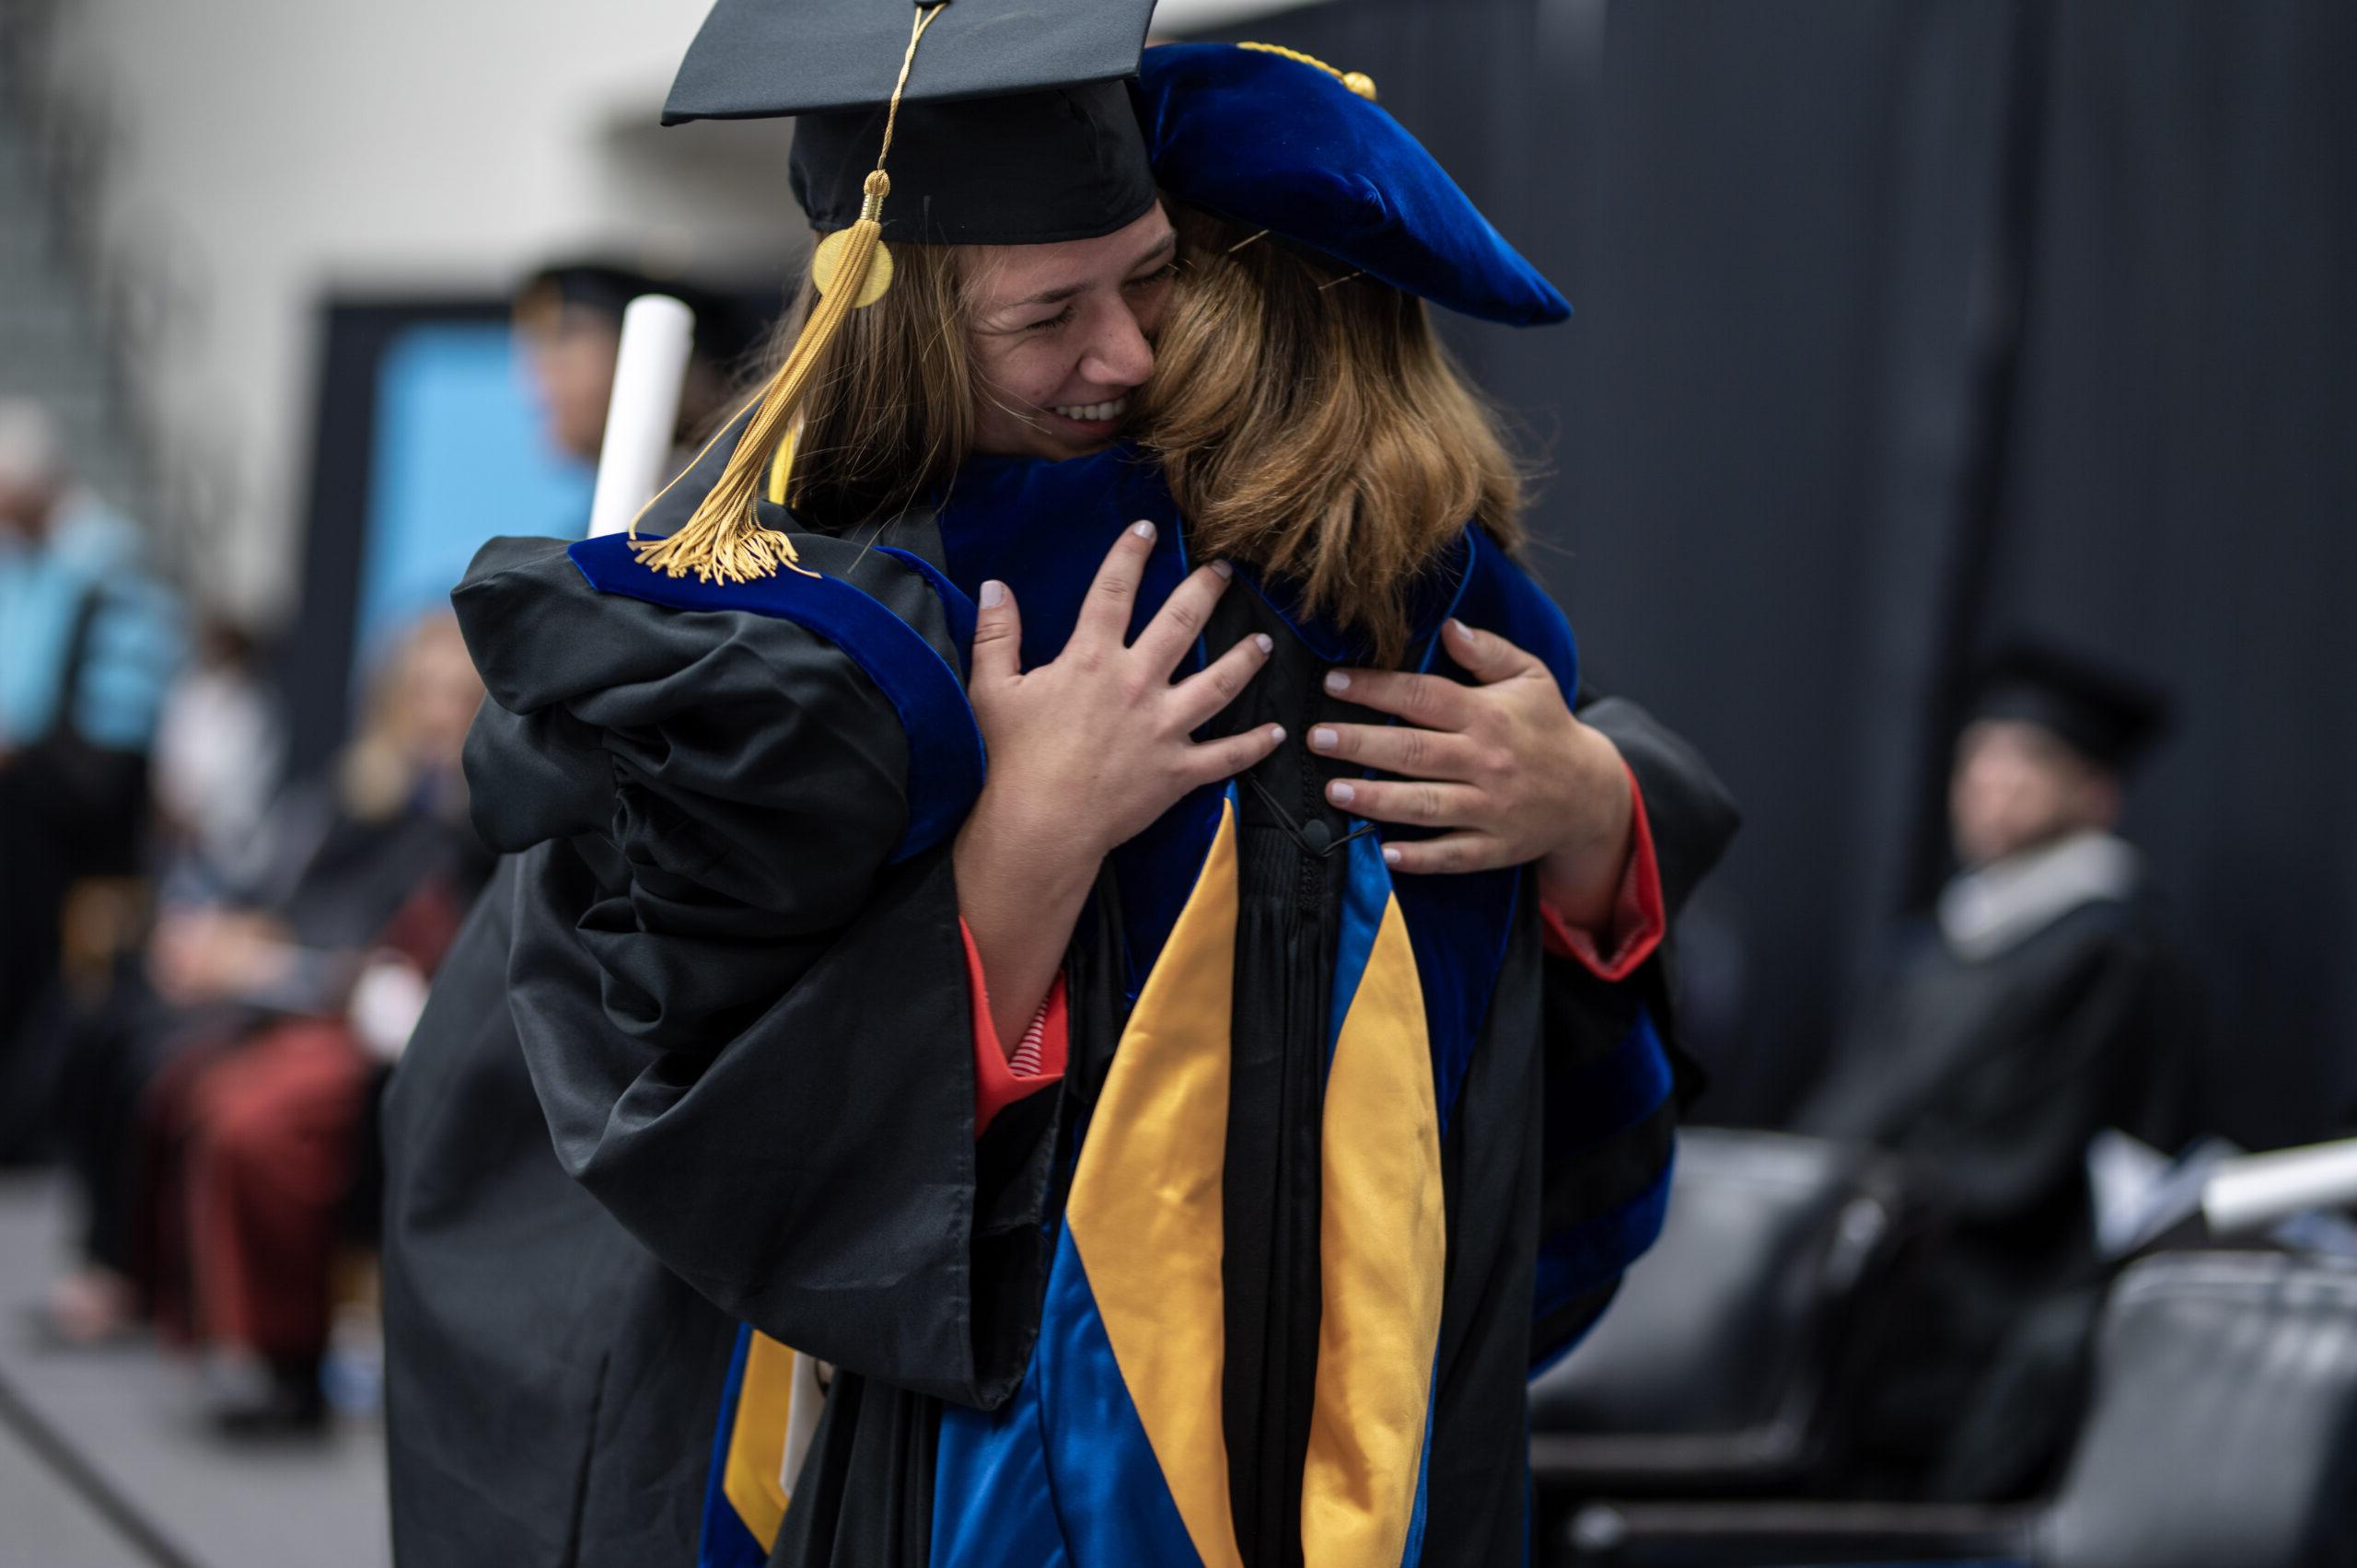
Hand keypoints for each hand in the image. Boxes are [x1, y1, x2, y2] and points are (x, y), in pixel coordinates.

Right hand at [954, 522, 1280, 1047]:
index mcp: (1091, 660)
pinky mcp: (1178, 771)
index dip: (1130, 554)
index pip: (1114, 591)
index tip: (1148, 529)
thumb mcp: (991, 689)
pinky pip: (1226, 756)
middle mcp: (1136, 683)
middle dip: (1206, 590)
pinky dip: (1253, 745)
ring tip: (1263, 640)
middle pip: (1181, 623)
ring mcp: (1164, 727)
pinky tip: (1276, 733)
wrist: (1041, 825)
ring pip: (1219, 684)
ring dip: (1244, 659)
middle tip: (1225, 570)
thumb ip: (996, 634)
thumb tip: (994, 586)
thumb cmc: (1011, 759)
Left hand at [1307, 618, 1633, 924]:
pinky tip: (1383, 853)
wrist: (1591, 792)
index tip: (1333, 682)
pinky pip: (1453, 855)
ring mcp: (1491, 808)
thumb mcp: (1531, 677)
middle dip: (1361, 744)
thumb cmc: (1548, 727)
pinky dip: (1419, 857)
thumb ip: (1488, 651)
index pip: (1424, 696)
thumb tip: (1448, 627)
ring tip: (1334, 791)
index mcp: (1488, 715)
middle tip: (1317, 739)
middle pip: (1416, 751)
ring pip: (1426, 804)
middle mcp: (1487, 761)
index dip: (1377, 688)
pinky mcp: (1494, 847)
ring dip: (1377, 799)